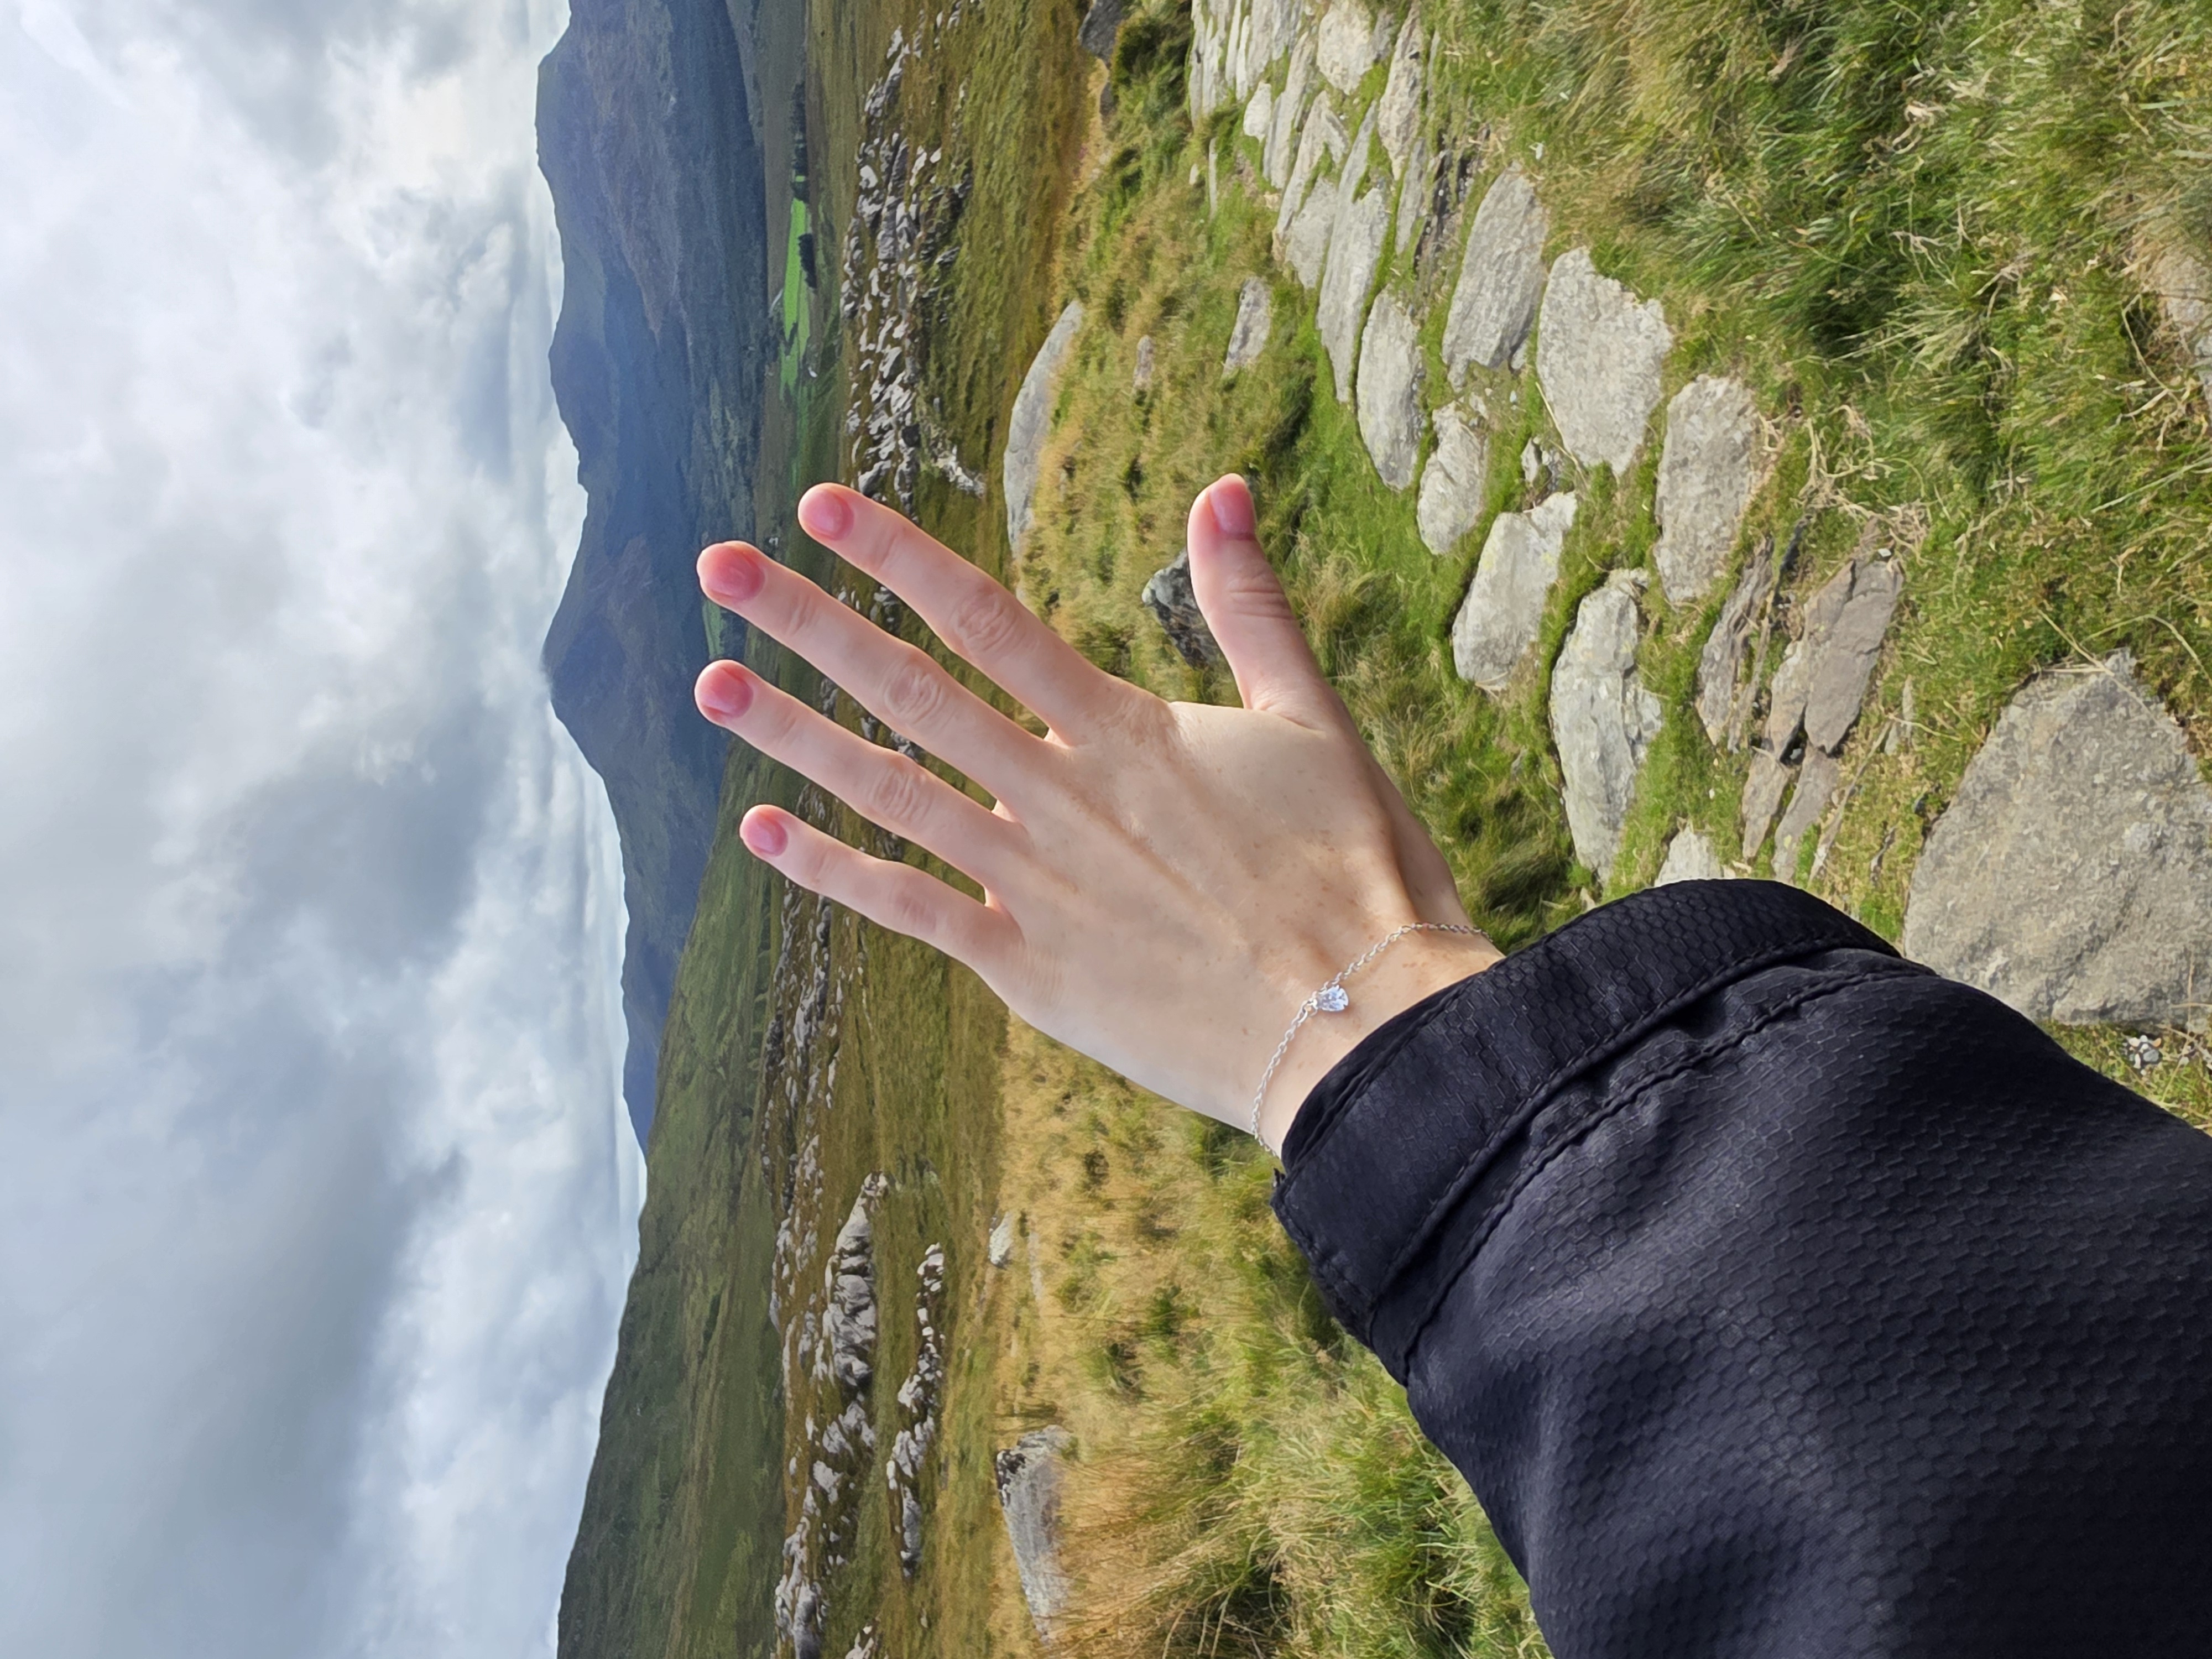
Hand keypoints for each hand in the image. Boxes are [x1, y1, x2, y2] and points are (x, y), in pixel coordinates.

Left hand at [692, 475, 1499, 1152]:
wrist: (1358, 1030)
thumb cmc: (1353, 872)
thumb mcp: (1313, 720)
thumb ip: (1250, 606)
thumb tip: (1224, 488)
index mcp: (1126, 731)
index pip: (988, 619)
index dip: (897, 557)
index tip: (821, 507)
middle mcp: (1061, 798)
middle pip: (912, 691)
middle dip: (808, 623)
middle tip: (720, 567)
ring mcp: (1037, 885)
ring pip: (889, 791)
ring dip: (793, 734)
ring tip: (711, 683)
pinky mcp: (1032, 969)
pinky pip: (911, 910)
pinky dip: (832, 872)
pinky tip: (761, 834)